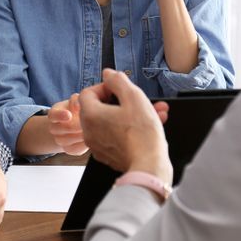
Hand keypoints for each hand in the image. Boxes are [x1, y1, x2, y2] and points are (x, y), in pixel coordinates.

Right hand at [48, 95, 88, 155]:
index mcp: (54, 114)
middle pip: (58, 129)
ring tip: (92, 130)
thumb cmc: (77, 110)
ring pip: (65, 141)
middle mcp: (54, 128)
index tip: (69, 115)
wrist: (77, 123)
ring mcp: (59, 140)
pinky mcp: (68, 149)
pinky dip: (82, 145)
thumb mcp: (75, 102)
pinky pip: (73, 150)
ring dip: (79, 135)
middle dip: (74, 126)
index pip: (52, 115)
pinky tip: (91, 138)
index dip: (59, 115)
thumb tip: (79, 104)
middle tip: (89, 122)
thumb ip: (76, 100)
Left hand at [77, 69, 172, 183]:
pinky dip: (127, 130)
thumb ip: (118, 81)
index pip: (88, 92)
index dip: (105, 87)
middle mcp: (88, 130)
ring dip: (129, 115)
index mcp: (90, 114)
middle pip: (99, 108)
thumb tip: (108, 74)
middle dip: (121, 101)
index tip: (120, 89)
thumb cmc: (142, 134)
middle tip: (138, 101)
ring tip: (152, 112)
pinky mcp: (107, 155)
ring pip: (110, 122)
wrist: (149, 167)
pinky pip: (114, 136)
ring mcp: (96, 145)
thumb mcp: (133, 97)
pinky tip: (147, 128)